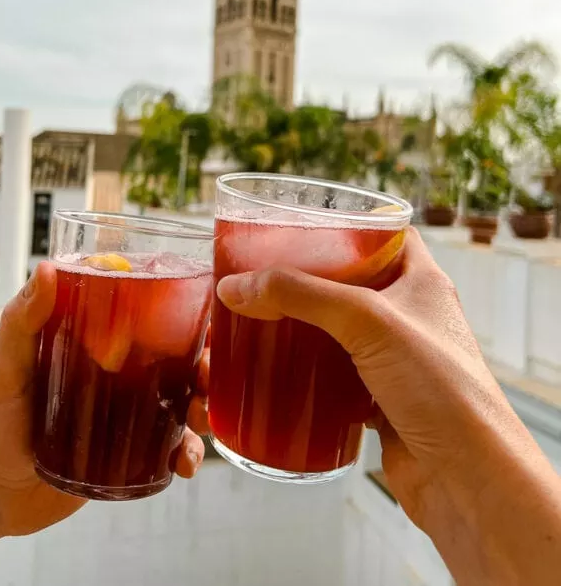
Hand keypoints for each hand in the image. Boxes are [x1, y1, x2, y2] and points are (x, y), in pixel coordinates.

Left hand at [0, 262, 208, 537]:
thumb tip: (48, 268)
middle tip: (207, 374)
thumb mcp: (5, 363)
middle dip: (206, 363)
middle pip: (181, 357)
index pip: (152, 313)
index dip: (187, 310)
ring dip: (205, 406)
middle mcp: (124, 371)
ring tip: (198, 418)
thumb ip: (22, 319)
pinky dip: (189, 453)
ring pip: (187, 400)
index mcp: (101, 340)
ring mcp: (132, 411)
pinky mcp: (135, 450)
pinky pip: (174, 447)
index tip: (205, 312)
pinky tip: (183, 463)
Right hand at [216, 228, 560, 584]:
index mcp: (423, 281)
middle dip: (313, 278)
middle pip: (356, 282)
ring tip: (265, 314)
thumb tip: (237, 286)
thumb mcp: (367, 321)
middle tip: (270, 271)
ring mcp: (397, 361)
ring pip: (343, 332)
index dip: (351, 225)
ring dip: (307, 326)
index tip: (308, 225)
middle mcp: (412, 317)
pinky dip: (310, 371)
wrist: (466, 478)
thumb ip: (300, 296)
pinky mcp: (380, 400)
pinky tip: (280, 367)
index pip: (388, 234)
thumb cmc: (442, 389)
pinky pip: (338, 376)